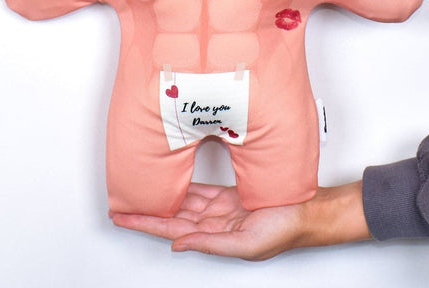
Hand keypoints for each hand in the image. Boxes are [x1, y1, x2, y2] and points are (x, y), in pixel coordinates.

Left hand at [110, 181, 370, 259]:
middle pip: (173, 215)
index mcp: (215, 237)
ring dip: (162, 199)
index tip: (123, 218)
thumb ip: (209, 243)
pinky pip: (202, 190)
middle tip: (121, 205)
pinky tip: (170, 184)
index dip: (146, 223)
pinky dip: (185, 188)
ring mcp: (222, 208)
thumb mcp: (245, 244)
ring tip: (138, 193)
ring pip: (184, 202)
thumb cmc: (285, 229)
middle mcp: (214, 223)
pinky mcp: (231, 194)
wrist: (307, 209)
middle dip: (147, 211)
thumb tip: (178, 244)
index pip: (172, 229)